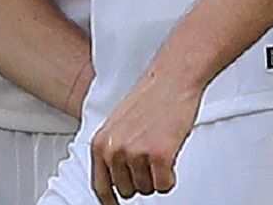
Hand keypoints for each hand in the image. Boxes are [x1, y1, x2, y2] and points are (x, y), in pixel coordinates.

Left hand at [89, 69, 201, 201]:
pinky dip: (170, 175)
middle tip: (150, 157)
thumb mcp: (118, 124)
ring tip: (159, 147)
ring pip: (147, 189)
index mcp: (101, 143)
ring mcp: (135, 154)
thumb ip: (113, 149)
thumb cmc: (150, 97)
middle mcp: (113, 150)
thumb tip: (115, 175)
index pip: (100, 186)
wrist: (172, 79)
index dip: (109, 201)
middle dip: (141, 179)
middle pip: (127, 191)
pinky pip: (164, 185)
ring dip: (157, 175)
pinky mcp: (158, 156)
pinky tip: (169, 153)